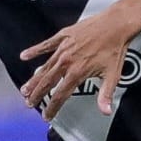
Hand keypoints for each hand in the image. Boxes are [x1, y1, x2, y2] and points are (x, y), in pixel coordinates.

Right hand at [18, 12, 139, 118]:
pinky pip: (46, 45)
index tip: (46, 115)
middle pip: (47, 82)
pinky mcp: (63, 37)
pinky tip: (24, 56)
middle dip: (37, 95)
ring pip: (44, 67)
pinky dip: (35, 51)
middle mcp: (67, 61)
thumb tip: (105, 111)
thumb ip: (105, 94)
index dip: (52, 107)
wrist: (116, 25)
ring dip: (34, 79)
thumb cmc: (115, 48)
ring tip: (25, 89)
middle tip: (29, 103)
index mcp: (78, 72)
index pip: (60, 95)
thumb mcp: (112, 75)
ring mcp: (64, 48)